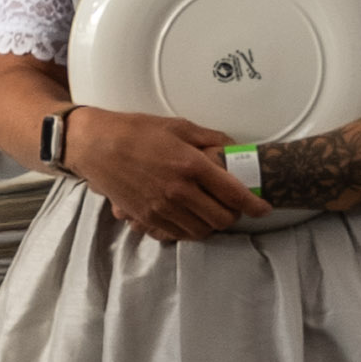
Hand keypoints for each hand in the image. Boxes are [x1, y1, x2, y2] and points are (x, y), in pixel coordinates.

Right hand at [65, 108, 268, 244]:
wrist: (96, 146)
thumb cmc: (137, 131)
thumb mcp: (179, 126)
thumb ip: (211, 139)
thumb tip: (236, 148)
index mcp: (191, 166)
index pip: (234, 194)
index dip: (255, 205)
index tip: (264, 208)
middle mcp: (179, 192)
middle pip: (222, 219)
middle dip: (233, 215)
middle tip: (233, 206)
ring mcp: (162, 209)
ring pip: (202, 231)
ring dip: (212, 224)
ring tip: (210, 210)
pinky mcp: (146, 219)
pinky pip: (178, 235)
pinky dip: (190, 229)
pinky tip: (189, 216)